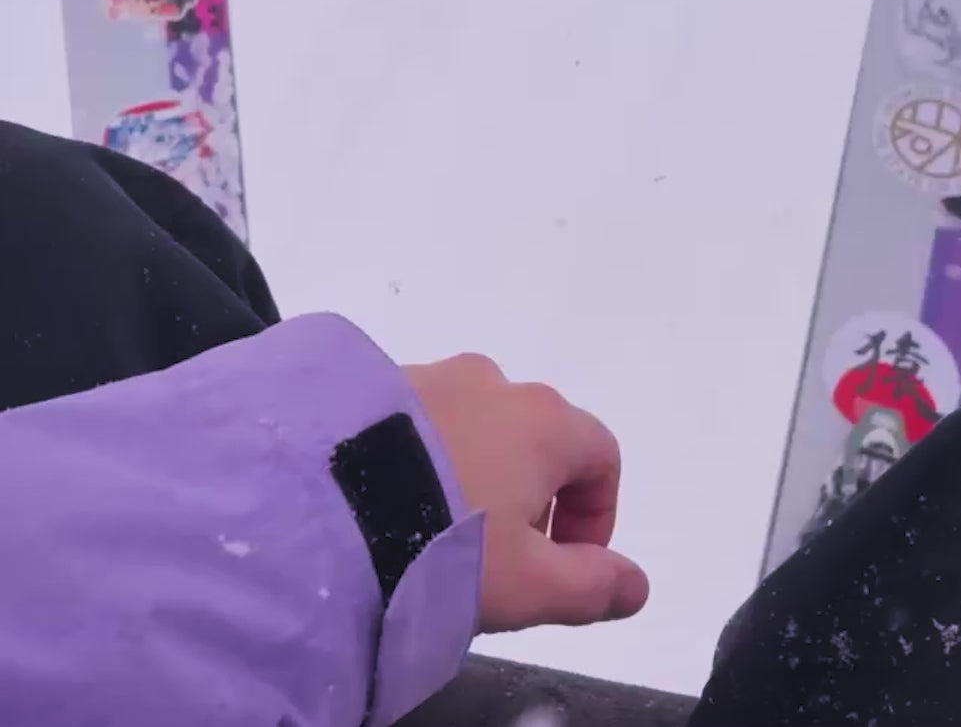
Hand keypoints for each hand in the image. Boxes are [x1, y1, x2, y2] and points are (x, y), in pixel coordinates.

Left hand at [403, 353, 648, 633]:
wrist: (323, 503)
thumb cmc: (444, 543)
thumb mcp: (528, 586)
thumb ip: (591, 586)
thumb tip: (636, 585)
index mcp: (543, 421)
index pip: (600, 456)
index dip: (595, 513)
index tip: (565, 563)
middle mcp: (492, 382)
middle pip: (537, 437)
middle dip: (532, 495)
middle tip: (499, 556)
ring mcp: (430, 376)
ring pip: (474, 425)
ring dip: (474, 472)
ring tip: (435, 530)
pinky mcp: (376, 384)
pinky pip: (419, 419)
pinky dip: (422, 455)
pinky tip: (392, 502)